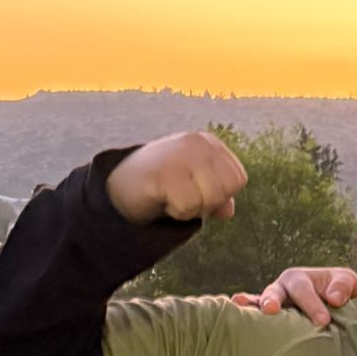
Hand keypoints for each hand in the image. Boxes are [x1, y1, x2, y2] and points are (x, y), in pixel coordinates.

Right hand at [105, 131, 246, 224]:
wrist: (118, 184)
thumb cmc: (160, 183)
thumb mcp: (194, 184)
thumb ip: (216, 193)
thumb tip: (228, 211)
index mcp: (208, 143)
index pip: (238, 178)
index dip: (220, 194)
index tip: (195, 190)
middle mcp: (197, 144)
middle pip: (227, 189)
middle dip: (207, 202)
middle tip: (182, 195)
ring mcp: (180, 156)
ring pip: (210, 198)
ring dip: (191, 208)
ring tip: (171, 196)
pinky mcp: (163, 173)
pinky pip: (188, 206)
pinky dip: (176, 211)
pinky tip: (161, 198)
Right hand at [230, 265, 356, 328]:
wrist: (336, 308)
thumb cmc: (339, 292)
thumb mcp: (346, 282)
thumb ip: (343, 285)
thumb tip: (335, 298)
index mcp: (299, 278)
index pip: (303, 290)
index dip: (312, 305)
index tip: (324, 321)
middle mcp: (280, 289)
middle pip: (275, 293)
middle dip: (272, 300)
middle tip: (272, 310)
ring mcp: (271, 305)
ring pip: (261, 304)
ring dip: (255, 308)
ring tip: (246, 309)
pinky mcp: (267, 322)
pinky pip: (253, 317)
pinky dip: (245, 314)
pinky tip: (235, 311)